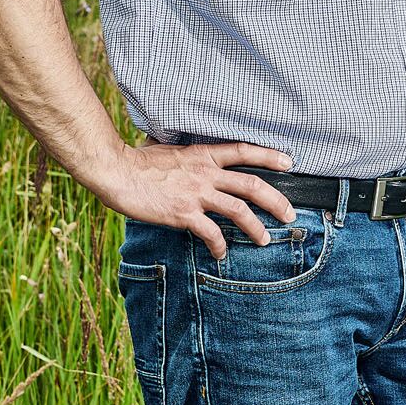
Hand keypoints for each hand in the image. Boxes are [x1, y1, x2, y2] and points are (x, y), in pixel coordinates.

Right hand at [81, 142, 296, 258]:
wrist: (116, 171)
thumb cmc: (137, 161)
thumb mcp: (170, 150)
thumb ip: (187, 155)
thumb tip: (188, 154)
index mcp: (203, 155)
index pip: (243, 151)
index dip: (269, 156)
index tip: (289, 163)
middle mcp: (205, 173)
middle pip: (251, 185)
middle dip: (276, 200)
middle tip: (289, 214)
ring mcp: (196, 194)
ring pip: (238, 211)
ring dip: (255, 228)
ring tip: (264, 240)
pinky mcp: (183, 213)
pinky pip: (210, 232)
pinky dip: (219, 245)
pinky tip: (221, 254)